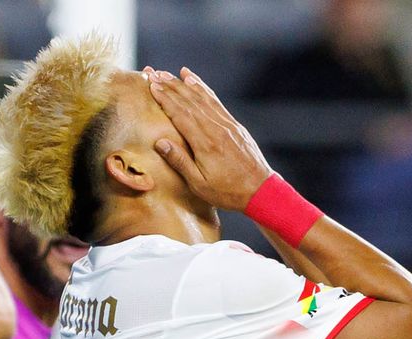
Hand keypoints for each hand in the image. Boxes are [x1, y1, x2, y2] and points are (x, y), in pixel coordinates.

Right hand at [146, 66, 271, 211]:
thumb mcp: (199, 184)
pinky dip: (203, 88)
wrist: (260, 190)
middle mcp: (216, 128)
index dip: (165, 99)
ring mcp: (226, 124)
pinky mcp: (234, 124)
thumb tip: (160, 143)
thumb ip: (180, 162)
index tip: (152, 85)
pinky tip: (193, 80)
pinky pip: (215, 101)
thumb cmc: (228, 192)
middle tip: (153, 73)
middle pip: (189, 102)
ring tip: (169, 73)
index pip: (180, 114)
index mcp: (205, 143)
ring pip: (202, 98)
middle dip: (170, 86)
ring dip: (184, 84)